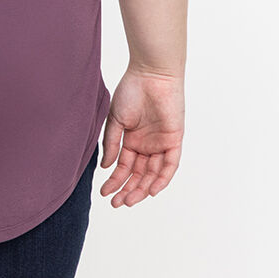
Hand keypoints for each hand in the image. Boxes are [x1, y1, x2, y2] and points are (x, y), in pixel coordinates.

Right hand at [99, 66, 184, 207]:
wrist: (151, 74)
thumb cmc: (132, 90)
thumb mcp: (116, 119)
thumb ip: (111, 144)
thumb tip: (106, 167)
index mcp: (133, 139)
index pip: (125, 167)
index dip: (115, 181)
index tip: (104, 192)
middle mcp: (147, 144)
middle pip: (138, 174)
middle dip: (127, 189)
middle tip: (116, 203)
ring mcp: (161, 143)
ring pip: (153, 173)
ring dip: (142, 188)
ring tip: (129, 200)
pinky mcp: (174, 140)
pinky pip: (170, 165)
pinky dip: (162, 179)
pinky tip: (151, 190)